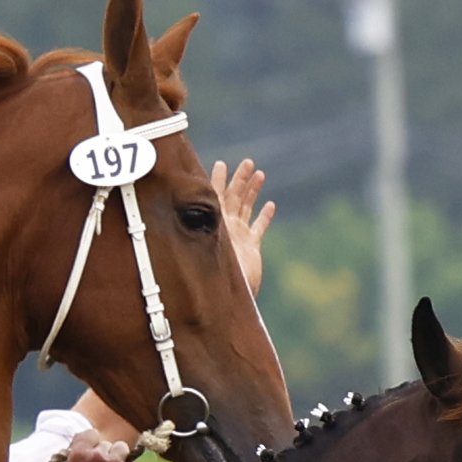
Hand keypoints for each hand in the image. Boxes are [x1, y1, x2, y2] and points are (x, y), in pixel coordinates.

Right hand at [57, 431, 134, 461]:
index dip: (91, 442)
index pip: (89, 434)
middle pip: (106, 443)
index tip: (92, 451)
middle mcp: (97, 455)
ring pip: (121, 448)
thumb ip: (75, 459)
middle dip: (104, 454)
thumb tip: (84, 447)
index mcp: (78, 454)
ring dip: (118, 457)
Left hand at [211, 158, 272, 295]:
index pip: (215, 196)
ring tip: (260, 174)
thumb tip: (190, 221)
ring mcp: (239, 236)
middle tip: (247, 162)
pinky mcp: (251, 247)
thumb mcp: (203, 252)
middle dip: (240, 179)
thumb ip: (201, 236)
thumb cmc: (210, 275)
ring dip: (253, 191)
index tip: (221, 164)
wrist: (224, 299)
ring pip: (247, 208)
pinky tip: (270, 205)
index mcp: (214, 224)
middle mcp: (225, 227)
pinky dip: (264, 216)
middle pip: (233, 197)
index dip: (217, 180)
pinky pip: (259, 227)